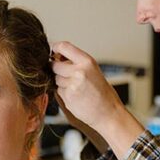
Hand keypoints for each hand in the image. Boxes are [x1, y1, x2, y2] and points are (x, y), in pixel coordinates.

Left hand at [51, 41, 144, 158]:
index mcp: (87, 61)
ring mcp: (72, 85)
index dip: (54, 47)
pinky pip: (58, 90)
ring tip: (77, 87)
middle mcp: (79, 71)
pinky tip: (76, 96)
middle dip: (57, 69)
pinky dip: (64, 92)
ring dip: (61, 82)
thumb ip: (75, 62)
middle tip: (69, 75)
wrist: (108, 112)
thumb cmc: (101, 92)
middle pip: (55, 65)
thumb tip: (56, 56)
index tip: (52, 51)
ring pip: (56, 78)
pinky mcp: (67, 97)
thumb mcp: (92, 70)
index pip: (64, 47)